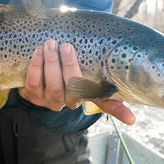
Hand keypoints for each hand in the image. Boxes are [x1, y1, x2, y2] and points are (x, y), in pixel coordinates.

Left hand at [19, 40, 135, 124]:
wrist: (35, 70)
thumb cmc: (64, 68)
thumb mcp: (81, 71)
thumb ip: (99, 80)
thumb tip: (130, 116)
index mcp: (85, 95)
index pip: (105, 102)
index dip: (119, 111)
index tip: (132, 119)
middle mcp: (68, 102)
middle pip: (70, 87)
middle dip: (67, 64)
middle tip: (65, 45)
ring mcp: (48, 101)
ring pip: (52, 85)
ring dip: (50, 63)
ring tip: (50, 44)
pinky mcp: (31, 96)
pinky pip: (33, 82)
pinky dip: (36, 65)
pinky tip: (38, 51)